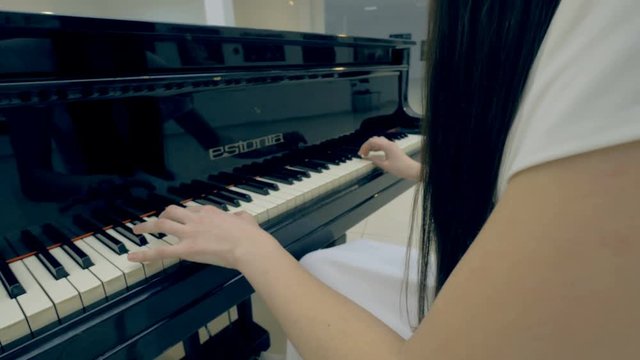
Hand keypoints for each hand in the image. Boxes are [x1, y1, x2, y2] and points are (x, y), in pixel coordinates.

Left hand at [127, 205, 279, 268]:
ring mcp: (189, 233)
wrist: (248, 246)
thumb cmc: (250, 234)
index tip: (185, 219)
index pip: (192, 209)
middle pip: (173, 211)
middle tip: (159, 221)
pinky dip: (144, 254)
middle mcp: (196, 219)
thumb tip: (240, 218)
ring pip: (162, 225)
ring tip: (138, 229)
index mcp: (210, 212)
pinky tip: (132, 257)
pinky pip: (160, 251)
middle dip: (164, 215)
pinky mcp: (186, 249)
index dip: (186, 214)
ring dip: (147, 226)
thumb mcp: (246, 219)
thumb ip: (240, 217)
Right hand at [358, 136, 420, 180]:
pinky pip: (382, 145)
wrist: (411, 169)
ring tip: (366, 153)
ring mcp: (392, 145)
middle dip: (367, 145)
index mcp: (387, 146)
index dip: (364, 146)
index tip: (360, 153)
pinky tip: (374, 153)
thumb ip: (375, 160)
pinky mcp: (393, 149)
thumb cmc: (400, 168)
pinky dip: (376, 148)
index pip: (372, 141)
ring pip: (378, 141)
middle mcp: (389, 144)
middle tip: (362, 153)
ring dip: (371, 146)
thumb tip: (368, 158)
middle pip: (375, 140)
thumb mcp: (385, 165)